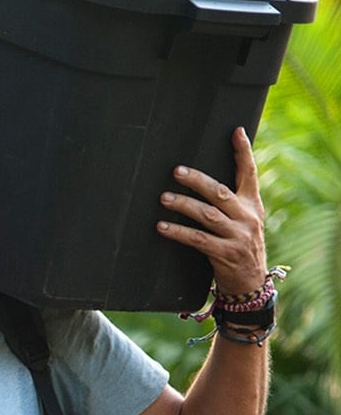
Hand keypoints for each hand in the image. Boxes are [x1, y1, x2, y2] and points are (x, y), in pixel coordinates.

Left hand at [157, 127, 267, 295]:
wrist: (249, 282)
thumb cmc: (238, 245)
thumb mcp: (242, 221)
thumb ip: (229, 202)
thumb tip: (201, 180)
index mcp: (252, 204)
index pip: (249, 173)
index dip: (243, 152)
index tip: (237, 131)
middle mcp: (248, 217)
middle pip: (221, 193)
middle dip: (198, 181)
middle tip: (176, 171)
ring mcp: (238, 236)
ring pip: (207, 215)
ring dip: (183, 205)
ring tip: (163, 198)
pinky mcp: (226, 254)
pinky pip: (198, 240)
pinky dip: (179, 232)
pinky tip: (162, 227)